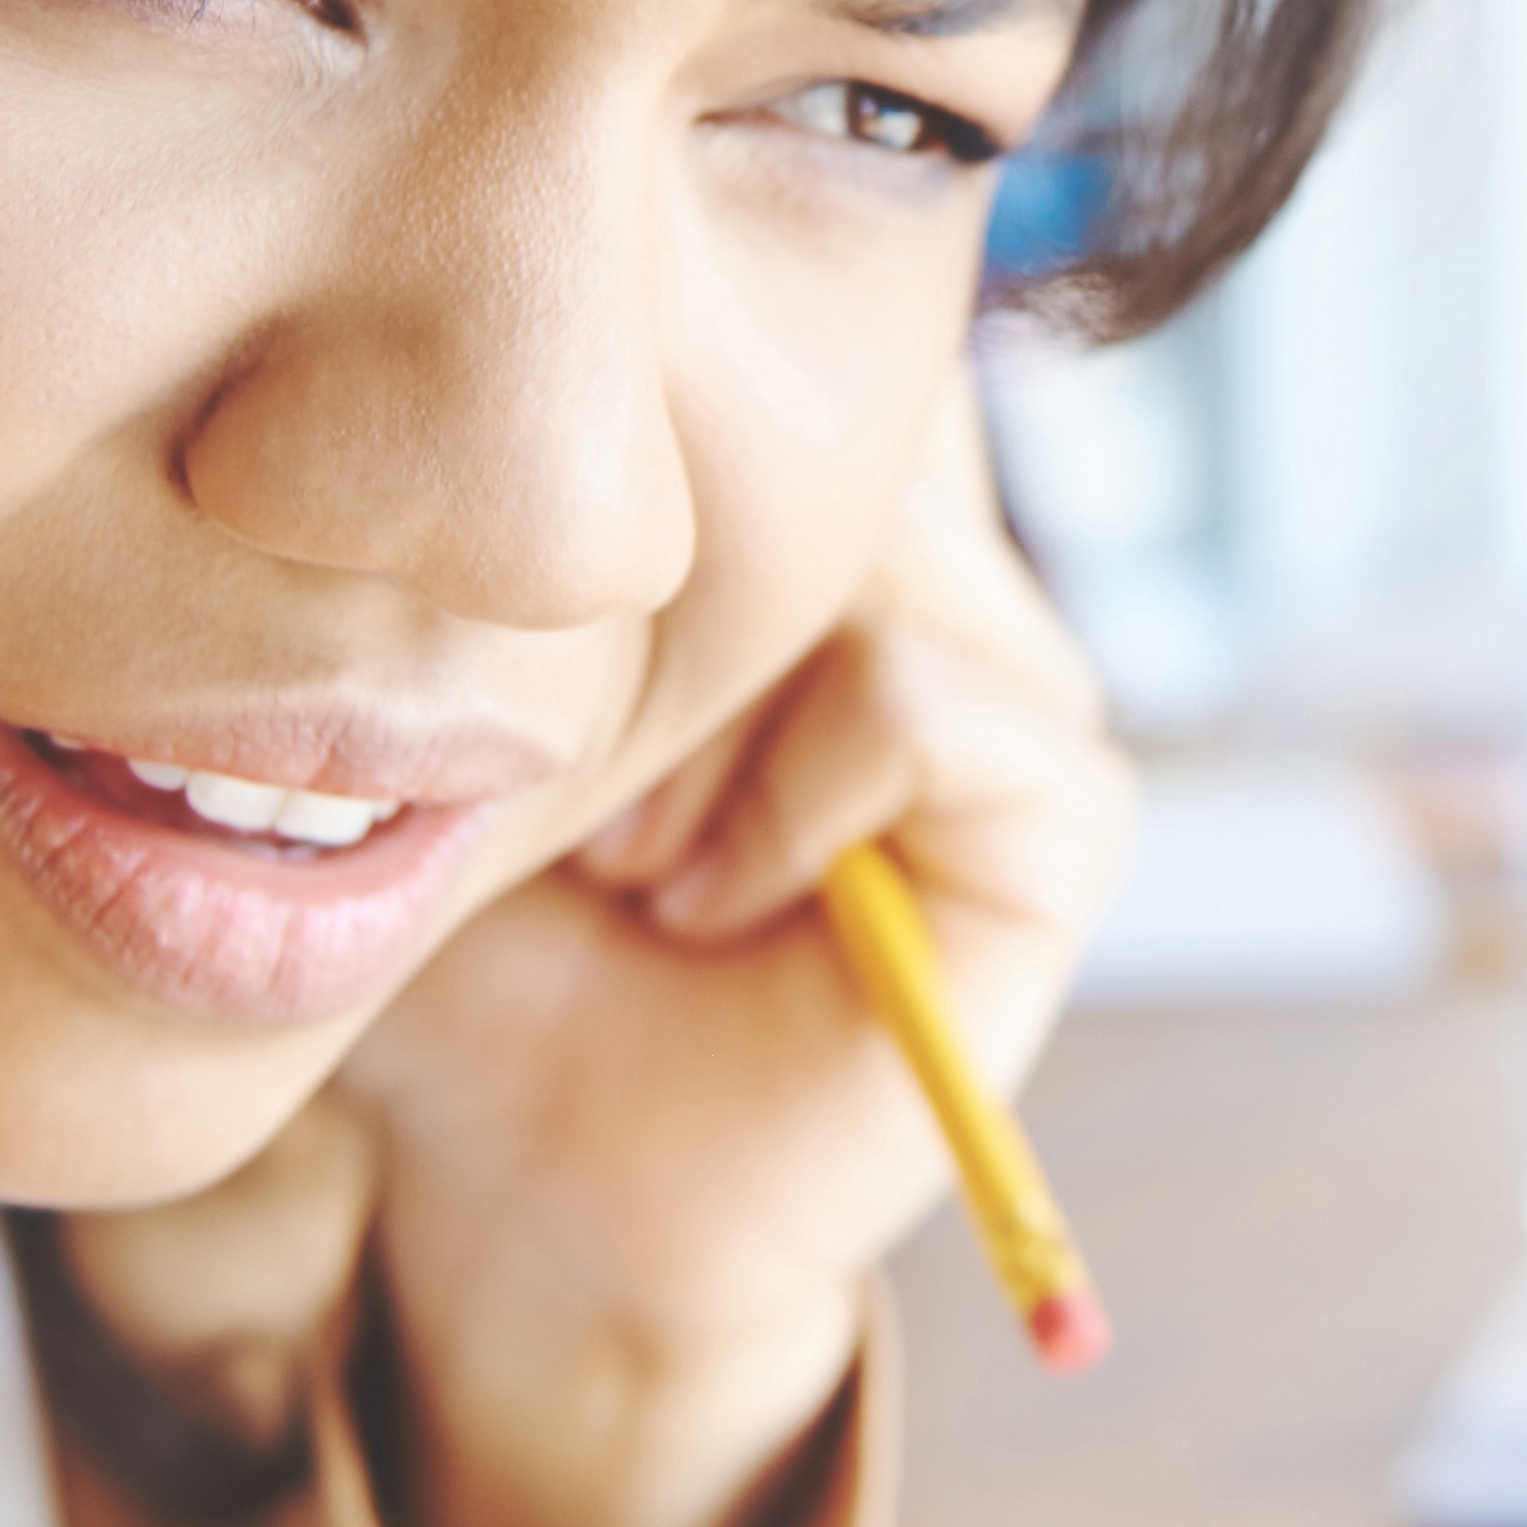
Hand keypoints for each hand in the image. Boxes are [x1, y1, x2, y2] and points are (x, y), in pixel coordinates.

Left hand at [325, 370, 1130, 1526]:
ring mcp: (1023, 695)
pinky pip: (931, 705)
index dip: (648, 448)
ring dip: (709, 721)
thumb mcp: (463, 689)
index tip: (528, 636)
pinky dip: (791, 802)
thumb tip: (524, 363)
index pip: (790, 347)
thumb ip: (532, 520)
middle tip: (575, 781)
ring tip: (635, 857)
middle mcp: (943, 583)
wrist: (528, 1180)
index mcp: (821, 523)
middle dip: (663, 606)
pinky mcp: (1063, 822)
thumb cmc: (480, 931)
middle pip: (832, 438)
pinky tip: (709, 903)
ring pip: (874, 564)